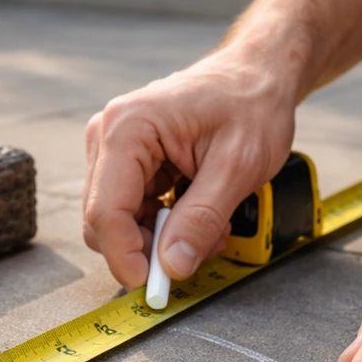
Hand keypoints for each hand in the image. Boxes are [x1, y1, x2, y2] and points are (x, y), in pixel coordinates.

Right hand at [83, 49, 295, 289]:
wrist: (258, 75)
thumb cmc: (251, 104)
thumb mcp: (238, 165)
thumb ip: (202, 218)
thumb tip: (173, 265)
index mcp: (128, 128)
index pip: (106, 210)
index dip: (125, 255)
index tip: (153, 286)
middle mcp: (109, 136)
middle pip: (103, 220)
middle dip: (148, 248)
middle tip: (197, 253)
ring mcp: (115, 149)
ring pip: (119, 222)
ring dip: (161, 238)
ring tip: (210, 227)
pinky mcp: (128, 162)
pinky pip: (134, 211)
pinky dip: (165, 225)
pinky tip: (200, 215)